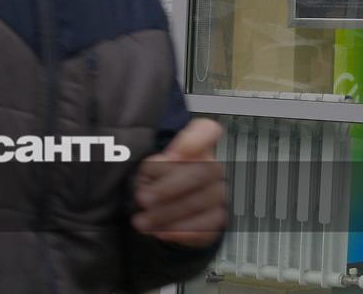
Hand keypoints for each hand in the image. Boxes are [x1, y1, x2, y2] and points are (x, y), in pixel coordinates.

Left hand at [132, 118, 227, 247]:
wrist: (167, 204)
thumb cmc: (157, 179)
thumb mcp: (148, 166)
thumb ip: (152, 164)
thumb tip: (155, 169)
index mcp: (198, 144)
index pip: (207, 131)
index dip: (194, 140)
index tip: (171, 154)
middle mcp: (214, 166)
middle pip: (202, 172)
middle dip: (168, 188)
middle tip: (143, 198)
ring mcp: (220, 193)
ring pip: (200, 202)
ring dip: (168, 214)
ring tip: (143, 221)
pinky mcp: (218, 219)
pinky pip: (206, 226)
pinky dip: (181, 231)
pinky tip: (161, 232)